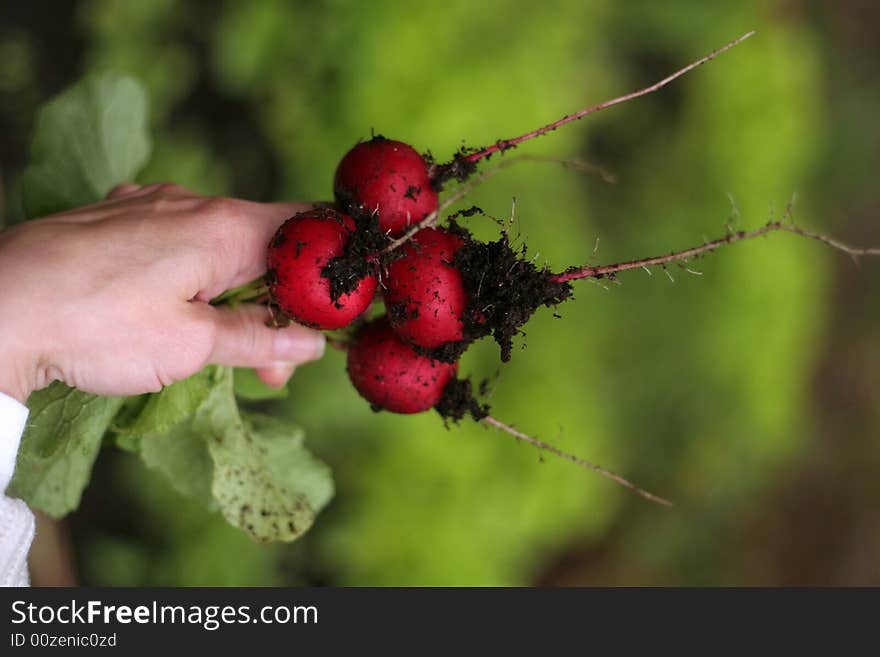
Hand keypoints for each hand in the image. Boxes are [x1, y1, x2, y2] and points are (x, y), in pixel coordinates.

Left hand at [0, 183, 326, 402]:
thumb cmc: (97, 326)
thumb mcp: (191, 345)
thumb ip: (260, 340)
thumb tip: (310, 343)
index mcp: (222, 227)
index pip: (304, 229)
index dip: (327, 270)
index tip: (330, 315)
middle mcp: (189, 203)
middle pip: (260, 248)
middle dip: (275, 308)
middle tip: (273, 369)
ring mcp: (147, 205)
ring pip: (215, 249)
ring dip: (232, 299)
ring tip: (220, 354)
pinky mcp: (113, 219)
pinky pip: (173, 242)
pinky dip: (190, 279)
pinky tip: (173, 312)